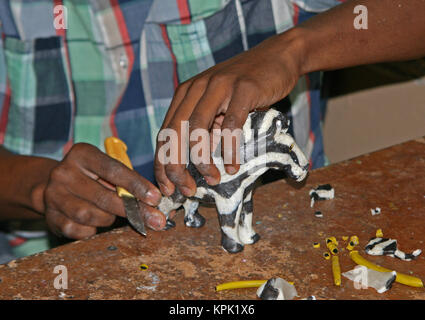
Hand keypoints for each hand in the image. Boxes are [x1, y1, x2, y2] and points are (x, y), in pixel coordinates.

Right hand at [35, 143, 165, 238]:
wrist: (53, 186)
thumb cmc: (92, 177)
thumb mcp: (106, 168)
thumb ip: (126, 180)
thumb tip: (153, 202)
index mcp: (82, 154)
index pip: (114, 170)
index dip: (136, 185)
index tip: (155, 198)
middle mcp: (64, 173)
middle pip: (104, 197)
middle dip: (132, 210)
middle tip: (154, 219)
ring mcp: (54, 196)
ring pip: (92, 216)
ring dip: (110, 219)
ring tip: (116, 215)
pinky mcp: (51, 217)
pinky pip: (80, 231)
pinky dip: (93, 230)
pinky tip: (96, 223)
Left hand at [154, 30, 303, 196]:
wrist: (277, 57)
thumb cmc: (246, 87)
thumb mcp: (219, 106)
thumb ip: (206, 129)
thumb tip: (196, 165)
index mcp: (185, 94)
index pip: (164, 133)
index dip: (162, 164)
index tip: (167, 188)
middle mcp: (196, 88)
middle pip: (174, 133)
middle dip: (176, 167)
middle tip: (186, 190)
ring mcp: (219, 86)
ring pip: (197, 129)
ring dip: (201, 160)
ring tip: (212, 179)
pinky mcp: (243, 88)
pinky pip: (231, 124)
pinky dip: (230, 149)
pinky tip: (232, 166)